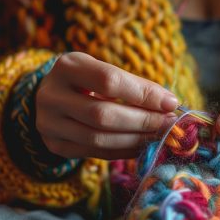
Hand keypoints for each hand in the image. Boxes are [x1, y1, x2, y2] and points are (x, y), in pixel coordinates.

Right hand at [36, 52, 178, 159]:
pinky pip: (96, 153)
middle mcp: (51, 95)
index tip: (170, 102)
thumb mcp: (104, 72)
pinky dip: (124, 151)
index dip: (143, 94)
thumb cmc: (88, 82)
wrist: (53, 98)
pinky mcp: (55, 145)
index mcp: (67, 66)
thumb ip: (134, 86)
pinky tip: (143, 146)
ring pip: (99, 139)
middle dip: (142, 121)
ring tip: (159, 136)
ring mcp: (49, 123)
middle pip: (103, 114)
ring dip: (136, 140)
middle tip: (168, 124)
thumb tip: (169, 103)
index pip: (109, 80)